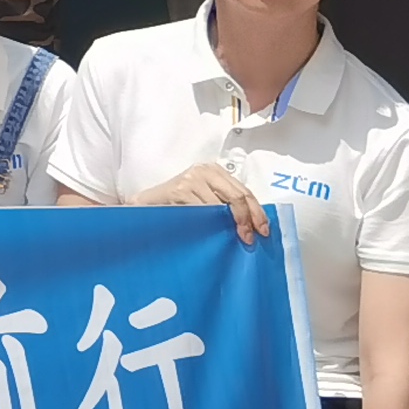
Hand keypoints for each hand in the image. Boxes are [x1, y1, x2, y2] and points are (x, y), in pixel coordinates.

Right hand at [134, 159, 268, 241]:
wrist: (146, 204)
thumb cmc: (178, 203)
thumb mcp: (205, 196)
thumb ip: (225, 202)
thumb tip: (254, 223)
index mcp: (215, 170)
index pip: (245, 192)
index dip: (257, 213)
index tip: (262, 230)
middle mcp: (205, 170)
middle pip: (237, 197)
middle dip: (248, 219)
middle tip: (251, 238)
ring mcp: (192, 179)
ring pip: (221, 206)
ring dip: (230, 225)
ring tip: (235, 239)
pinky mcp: (181, 189)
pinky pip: (204, 211)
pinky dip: (211, 223)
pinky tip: (213, 232)